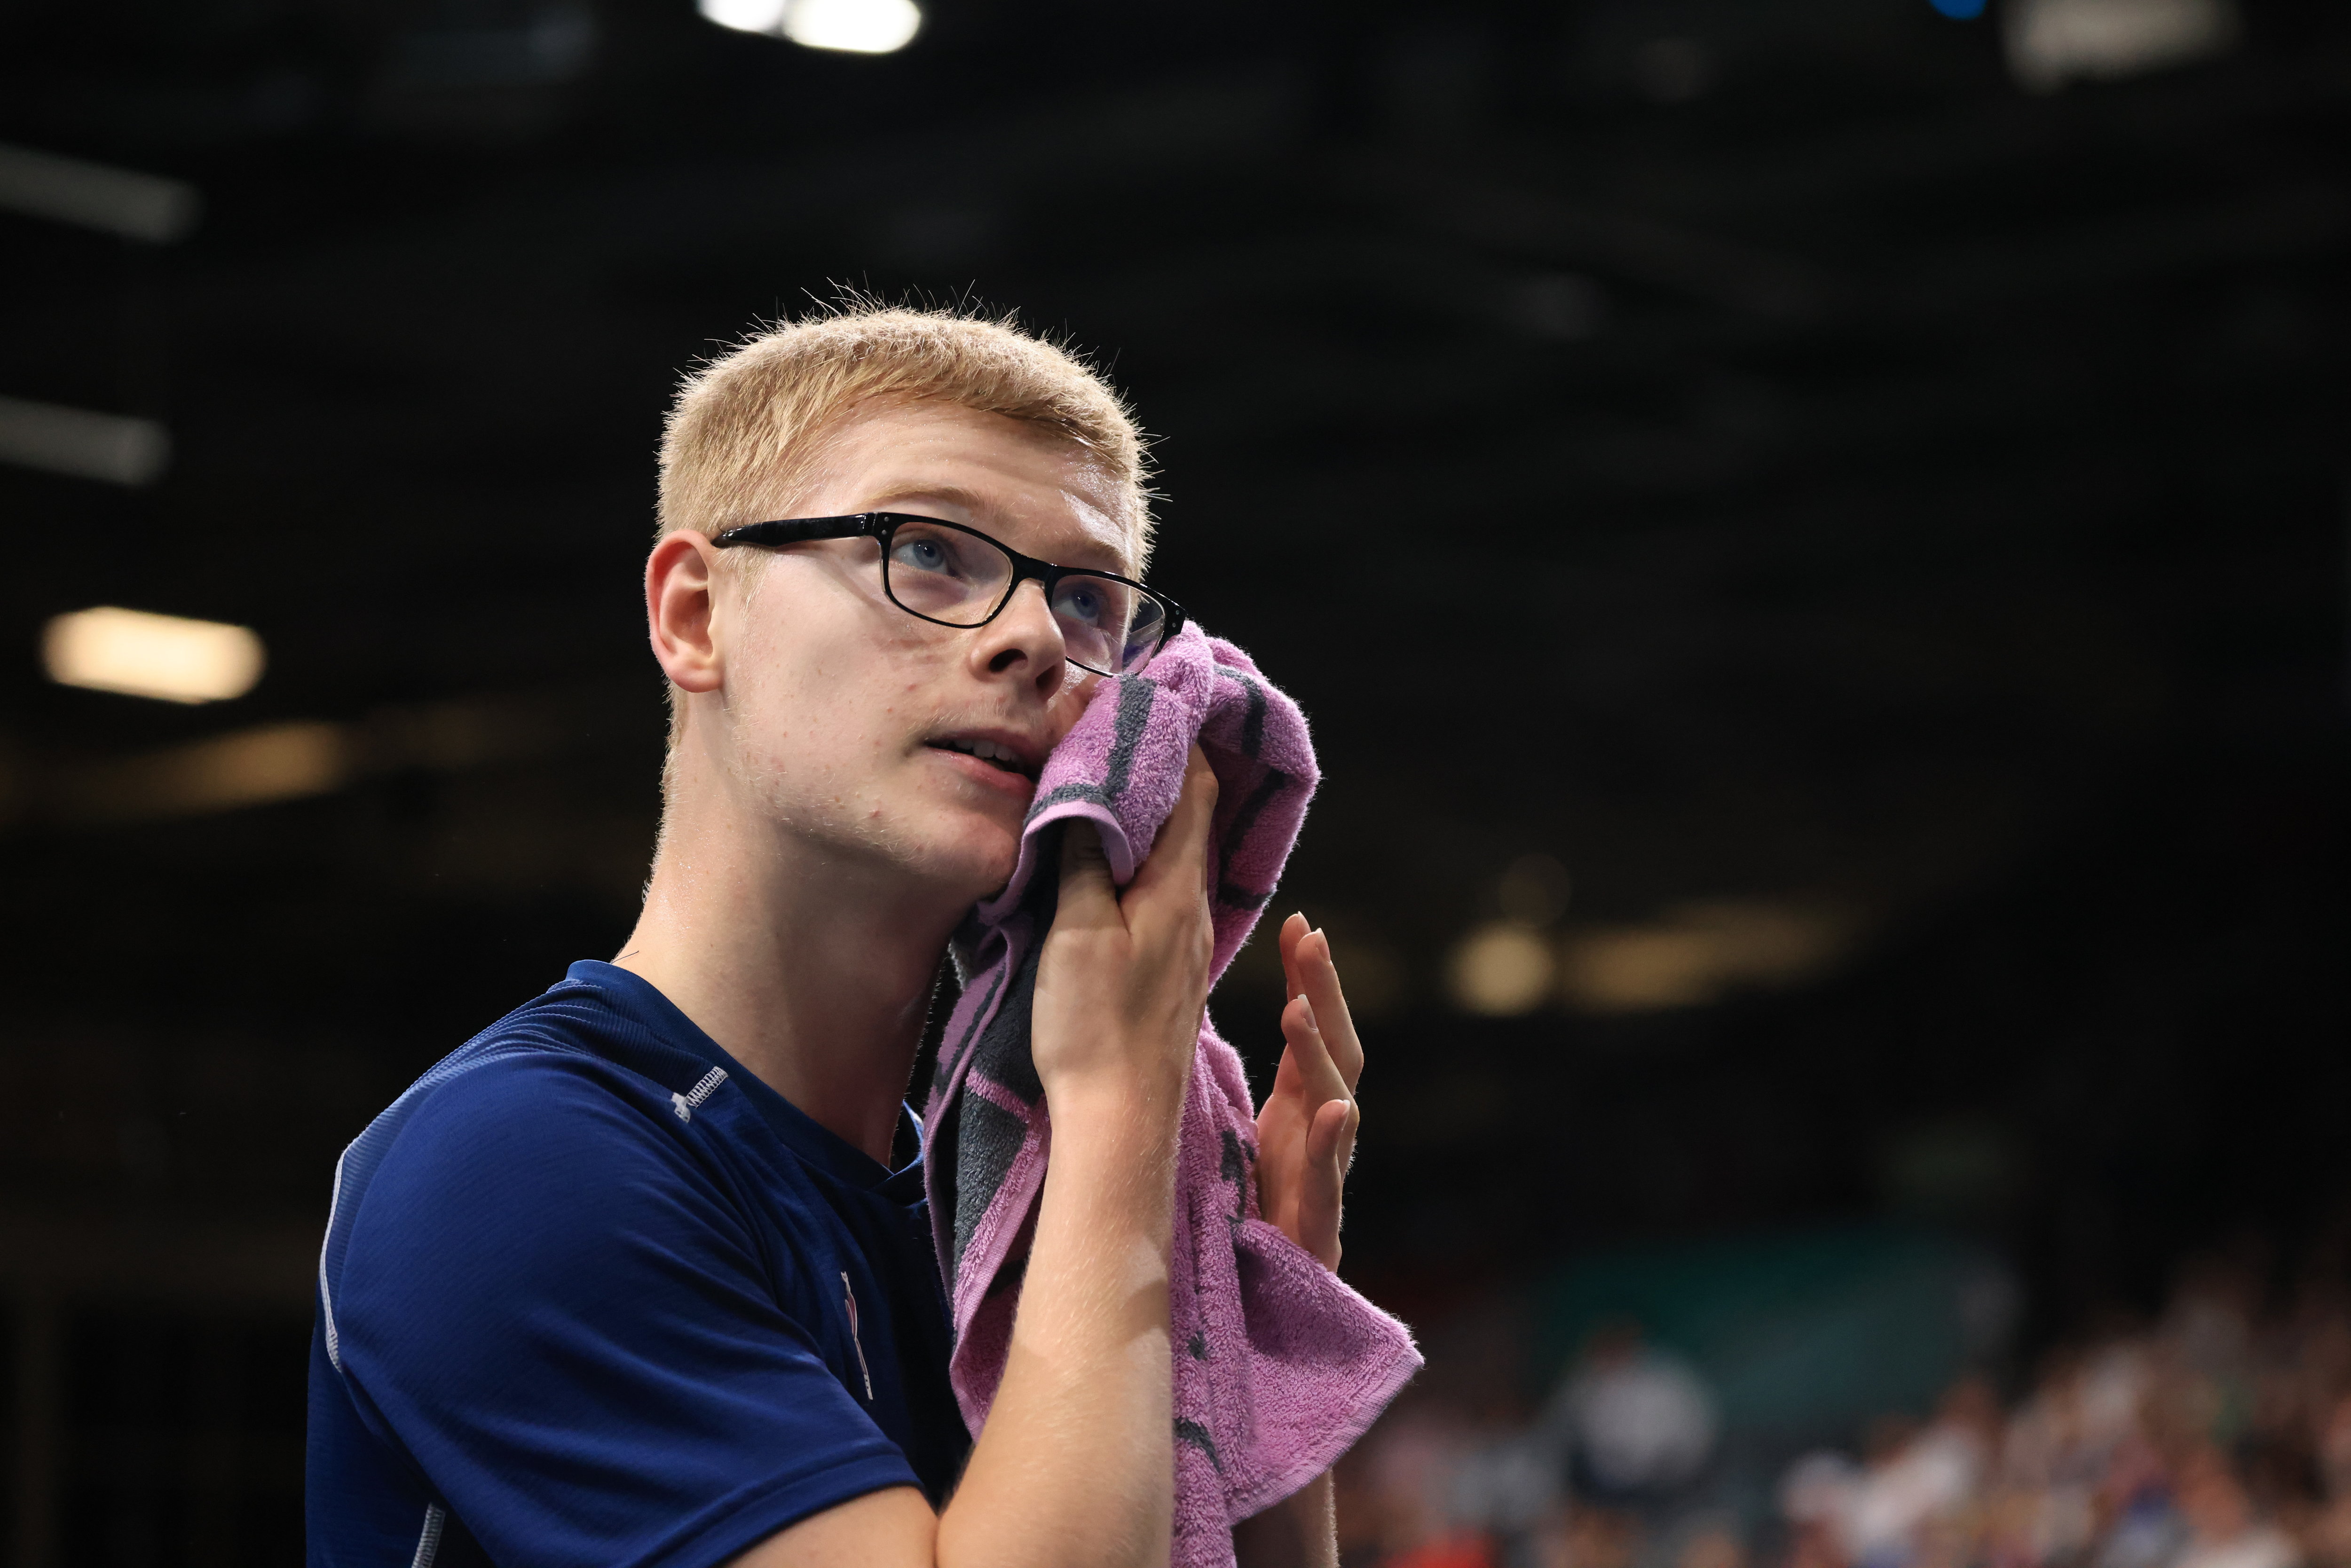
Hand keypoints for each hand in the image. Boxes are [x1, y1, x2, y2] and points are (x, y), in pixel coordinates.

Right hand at [1030, 746, 1218, 1110]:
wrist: (1120, 1122)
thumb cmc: (1095, 1029)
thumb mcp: (1078, 931)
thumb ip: (1085, 855)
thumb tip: (1090, 783)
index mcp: (1177, 888)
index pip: (1194, 786)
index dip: (1175, 735)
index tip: (1146, 695)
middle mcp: (1192, 909)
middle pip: (1189, 815)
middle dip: (1161, 763)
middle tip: (1124, 722)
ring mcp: (1183, 943)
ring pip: (1174, 852)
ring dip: (1151, 809)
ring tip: (1112, 773)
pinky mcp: (1166, 971)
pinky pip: (1161, 889)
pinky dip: (1142, 852)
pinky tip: (1115, 855)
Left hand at [1253, 914, 1363, 1270]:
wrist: (1257, 1303)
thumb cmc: (1248, 1210)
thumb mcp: (1240, 1128)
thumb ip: (1238, 1075)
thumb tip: (1193, 1002)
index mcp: (1301, 1109)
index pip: (1316, 1031)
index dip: (1313, 979)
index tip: (1300, 923)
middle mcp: (1321, 1137)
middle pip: (1338, 1055)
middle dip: (1328, 997)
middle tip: (1309, 943)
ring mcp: (1324, 1180)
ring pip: (1337, 1109)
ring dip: (1322, 1057)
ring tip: (1301, 1009)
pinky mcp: (1317, 1229)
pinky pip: (1330, 1183)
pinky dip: (1331, 1145)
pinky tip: (1335, 1110)